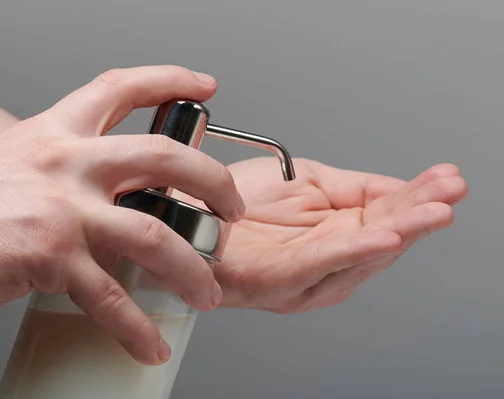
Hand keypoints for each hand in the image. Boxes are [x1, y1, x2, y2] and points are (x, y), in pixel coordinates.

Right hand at [0, 66, 244, 364]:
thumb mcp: (19, 162)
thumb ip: (69, 170)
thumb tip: (114, 194)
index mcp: (57, 132)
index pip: (121, 88)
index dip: (169, 79)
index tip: (204, 85)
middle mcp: (66, 161)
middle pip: (164, 156)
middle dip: (212, 182)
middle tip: (231, 210)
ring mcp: (61, 207)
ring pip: (153, 232)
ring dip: (190, 267)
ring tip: (205, 292)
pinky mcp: (49, 255)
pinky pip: (110, 295)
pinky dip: (136, 325)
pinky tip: (149, 342)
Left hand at [181, 157, 466, 312]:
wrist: (188, 213)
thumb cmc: (238, 205)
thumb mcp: (303, 180)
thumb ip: (351, 186)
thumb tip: (398, 187)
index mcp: (334, 233)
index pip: (385, 214)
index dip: (416, 197)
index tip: (446, 179)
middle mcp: (326, 259)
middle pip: (382, 236)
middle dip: (418, 213)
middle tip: (449, 192)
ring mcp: (305, 273)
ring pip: (360, 252)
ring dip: (400, 230)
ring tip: (433, 212)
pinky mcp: (278, 279)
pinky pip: (321, 264)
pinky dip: (353, 251)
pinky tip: (382, 238)